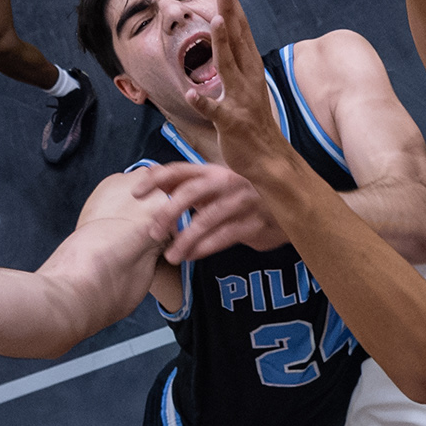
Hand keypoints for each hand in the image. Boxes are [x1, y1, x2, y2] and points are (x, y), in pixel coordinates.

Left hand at [129, 162, 287, 262]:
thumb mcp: (218, 188)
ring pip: (206, 219)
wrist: (290, 211)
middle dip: (167, 214)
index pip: (179, 169)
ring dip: (185, 240)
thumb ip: (190, 186)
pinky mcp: (255, 223)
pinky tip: (191, 256)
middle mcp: (227, 182)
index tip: (135, 193)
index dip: (155, 179)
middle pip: (190, 193)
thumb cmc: (244, 199)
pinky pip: (224, 237)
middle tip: (153, 234)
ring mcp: (243, 202)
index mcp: (214, 171)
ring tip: (171, 256)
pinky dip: (204, 248)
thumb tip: (155, 183)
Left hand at [176, 0, 296, 179]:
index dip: (234, 7)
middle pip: (238, 40)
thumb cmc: (254, 125)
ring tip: (215, 24)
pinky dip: (205, 103)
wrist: (270, 161)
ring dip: (222, 45)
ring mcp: (241, 101)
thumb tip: (228, 41)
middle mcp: (248, 81)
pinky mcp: (231, 123)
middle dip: (231, 13)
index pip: (242, 33)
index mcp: (250, 71)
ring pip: (229, 69)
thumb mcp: (248, 87)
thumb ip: (237, 65)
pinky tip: (193, 95)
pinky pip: (216, 112)